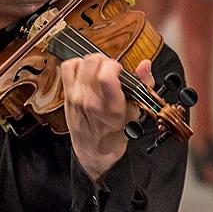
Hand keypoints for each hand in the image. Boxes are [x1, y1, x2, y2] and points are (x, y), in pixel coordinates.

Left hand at [61, 54, 154, 181]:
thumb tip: (145, 64)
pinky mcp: (67, 94)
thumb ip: (143, 85)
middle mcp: (91, 101)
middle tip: (111, 71)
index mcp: (111, 108)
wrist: (93, 149)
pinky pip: (67, 67)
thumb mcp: (135, 112)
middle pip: (93, 63)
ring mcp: (76, 97)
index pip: (106, 77)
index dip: (114, 66)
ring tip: (99, 72)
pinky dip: (77, 65)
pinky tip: (85, 73)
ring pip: (80, 62)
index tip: (120, 71)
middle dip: (105, 62)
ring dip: (92, 63)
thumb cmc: (115, 132)